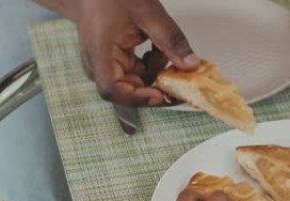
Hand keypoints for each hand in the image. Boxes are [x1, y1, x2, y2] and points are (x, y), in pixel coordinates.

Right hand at [37, 0, 199, 105]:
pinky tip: (156, 48)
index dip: (137, 98)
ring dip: (154, 70)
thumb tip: (190, 65)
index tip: (160, 95)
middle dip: (155, 82)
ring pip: (135, 79)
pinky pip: (135, 70)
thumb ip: (170, 40)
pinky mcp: (113, 58)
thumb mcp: (148, 12)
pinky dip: (150, 63)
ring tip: (163, 49)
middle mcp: (98, 62)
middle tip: (178, 75)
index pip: (112, 89)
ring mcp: (105, 61)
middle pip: (127, 88)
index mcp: (100, 52)